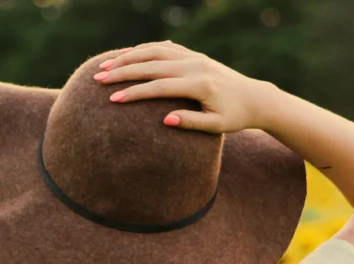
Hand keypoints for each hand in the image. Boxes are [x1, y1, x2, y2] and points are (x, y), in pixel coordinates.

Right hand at [93, 41, 275, 133]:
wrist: (255, 98)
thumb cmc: (235, 117)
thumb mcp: (217, 126)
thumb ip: (192, 122)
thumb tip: (165, 120)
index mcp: (200, 85)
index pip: (160, 87)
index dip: (135, 93)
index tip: (113, 99)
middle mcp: (195, 65)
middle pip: (152, 65)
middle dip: (123, 71)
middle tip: (98, 78)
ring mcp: (194, 57)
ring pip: (155, 50)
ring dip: (128, 57)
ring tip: (106, 65)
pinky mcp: (193, 54)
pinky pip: (164, 47)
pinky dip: (143, 50)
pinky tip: (126, 56)